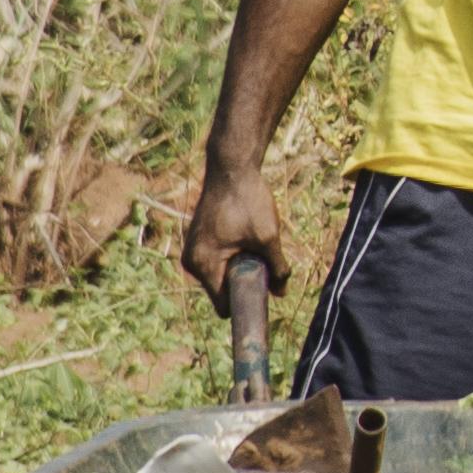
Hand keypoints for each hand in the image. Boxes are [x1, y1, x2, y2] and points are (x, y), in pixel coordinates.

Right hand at [180, 160, 292, 310]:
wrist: (231, 167)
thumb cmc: (247, 199)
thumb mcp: (268, 236)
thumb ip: (277, 268)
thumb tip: (281, 293)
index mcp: (203, 264)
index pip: (223, 306)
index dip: (244, 304)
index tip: (263, 294)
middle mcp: (191, 261)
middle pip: (222, 290)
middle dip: (243, 282)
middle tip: (263, 261)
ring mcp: (193, 249)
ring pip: (221, 274)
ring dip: (239, 267)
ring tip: (253, 242)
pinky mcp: (198, 239)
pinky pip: (217, 260)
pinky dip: (233, 255)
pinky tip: (244, 236)